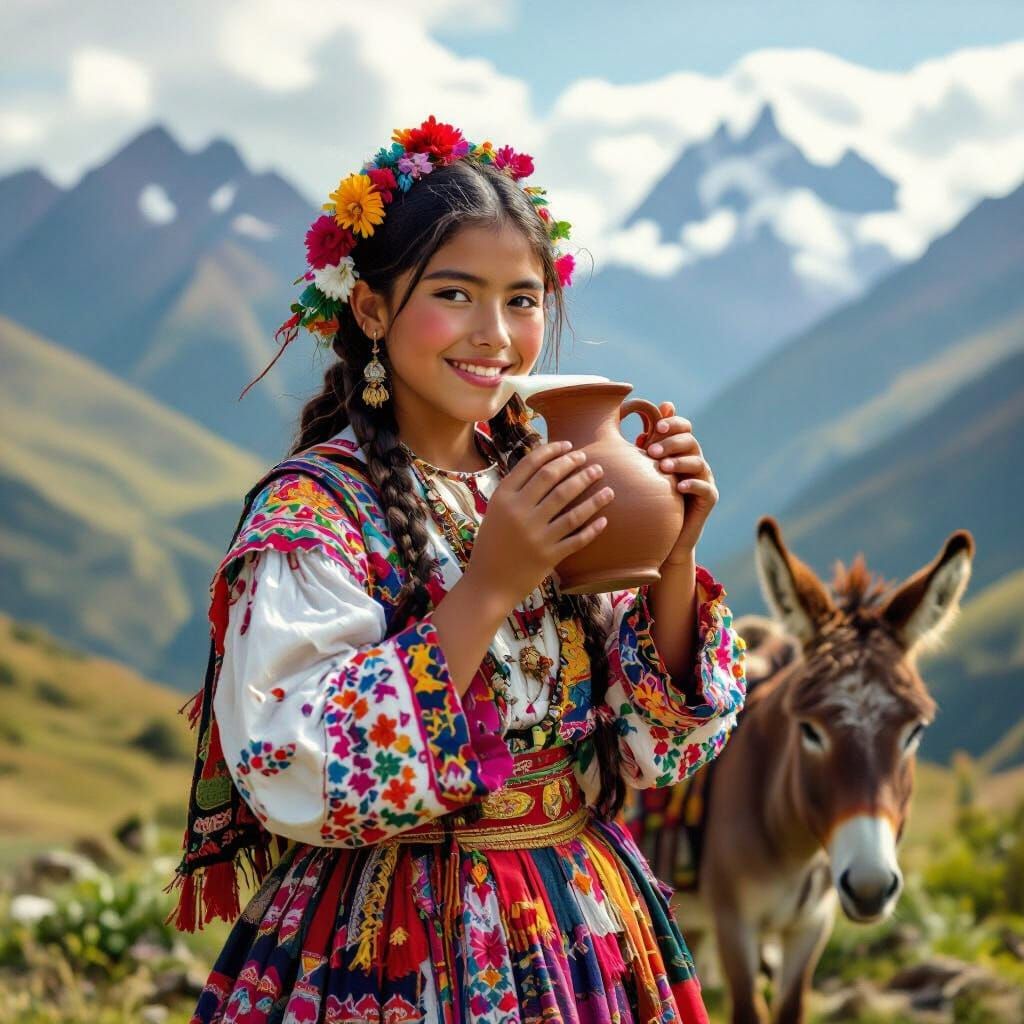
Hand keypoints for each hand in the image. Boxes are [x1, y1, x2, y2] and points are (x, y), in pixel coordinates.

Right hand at [466, 440, 613, 606]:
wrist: (487, 585)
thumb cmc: (492, 545)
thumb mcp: (496, 512)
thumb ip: (515, 491)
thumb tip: (545, 466)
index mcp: (503, 498)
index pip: (532, 464)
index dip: (553, 451)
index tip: (569, 446)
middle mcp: (519, 513)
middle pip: (553, 478)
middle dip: (575, 465)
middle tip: (590, 460)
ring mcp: (535, 535)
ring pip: (571, 507)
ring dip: (592, 493)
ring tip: (605, 483)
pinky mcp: (548, 556)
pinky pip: (577, 538)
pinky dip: (593, 528)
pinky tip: (604, 519)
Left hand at [635, 400, 718, 562]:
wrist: (668, 534)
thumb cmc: (654, 499)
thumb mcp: (648, 473)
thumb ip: (647, 453)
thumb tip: (639, 434)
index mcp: (682, 451)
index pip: (684, 428)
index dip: (673, 423)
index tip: (657, 427)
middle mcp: (696, 461)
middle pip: (690, 442)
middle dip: (671, 443)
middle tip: (652, 451)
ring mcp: (705, 479)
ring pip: (698, 462)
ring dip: (679, 462)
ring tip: (663, 467)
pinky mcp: (710, 498)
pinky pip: (705, 488)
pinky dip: (693, 485)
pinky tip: (679, 487)